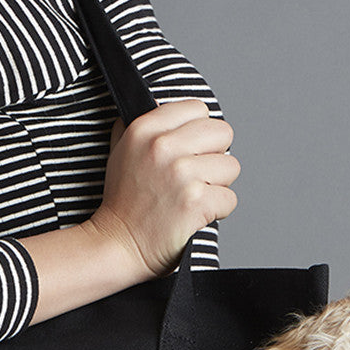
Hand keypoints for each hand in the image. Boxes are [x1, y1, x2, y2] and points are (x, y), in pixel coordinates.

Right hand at [86, 99, 239, 277]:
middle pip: (222, 133)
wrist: (118, 244)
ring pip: (230, 167)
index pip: (198, 109)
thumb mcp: (121, 150)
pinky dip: (218, 211)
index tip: (189, 151)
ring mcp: (181, 174)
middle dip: (214, 156)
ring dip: (218, 185)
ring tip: (193, 197)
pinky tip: (196, 214)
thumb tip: (163, 105)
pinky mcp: (196, 202)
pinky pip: (230, 199)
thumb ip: (142, 124)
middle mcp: (163, 147)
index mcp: (145, 129)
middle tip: (196, 176)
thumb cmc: (123, 203)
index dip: (199, 132)